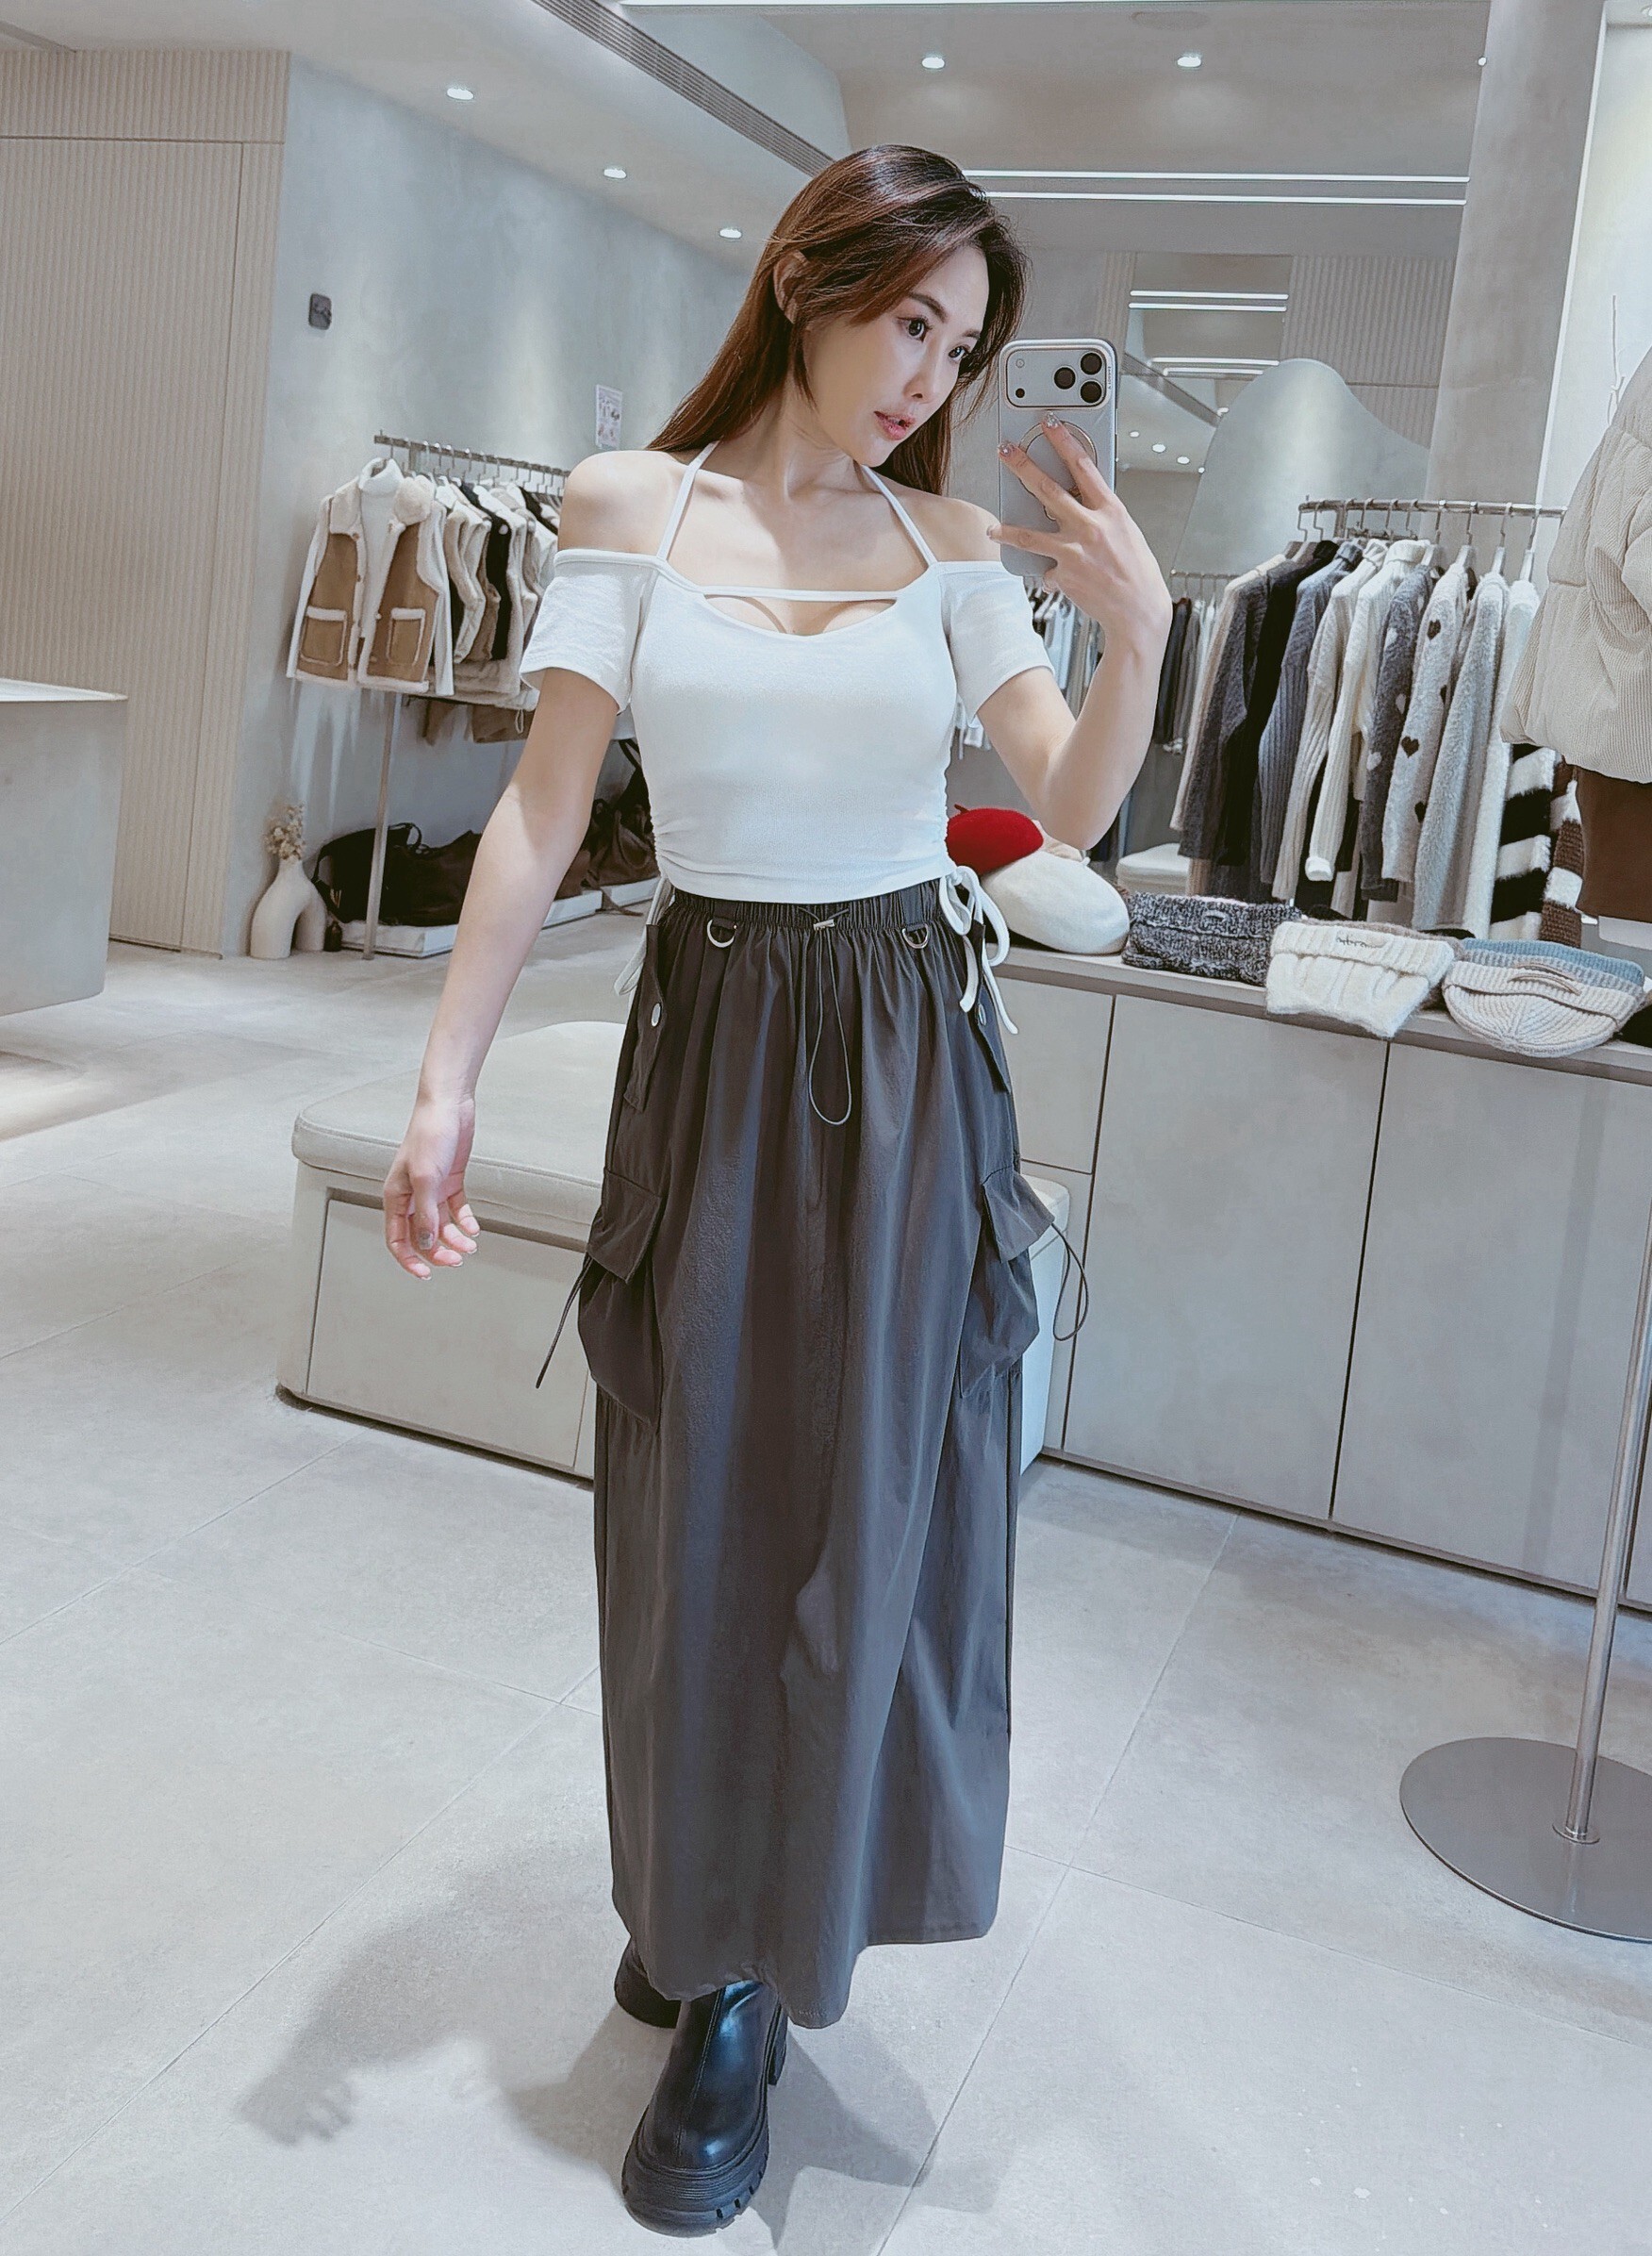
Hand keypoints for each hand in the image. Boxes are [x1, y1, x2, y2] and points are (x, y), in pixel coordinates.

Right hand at [383, 1092, 479, 1278]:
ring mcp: (431, 1189)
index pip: (396, 1238)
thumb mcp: (426, 1178)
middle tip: (457, 1261)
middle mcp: (412, 1196)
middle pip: (421, 1236)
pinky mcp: (450, 1181)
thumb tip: (426, 1244)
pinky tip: (473, 1228)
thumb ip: (425, 1214)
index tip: (425, 1275)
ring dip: (454, 1239)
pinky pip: (456, 1210)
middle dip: (437, 1252)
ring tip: (470, 1246)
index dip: (408, 1260)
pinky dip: (465, 1221)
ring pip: (440, 1226)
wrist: (449, 1106)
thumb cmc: (429, 1135)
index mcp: (396, 1196)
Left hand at [993, 416, 1172, 654]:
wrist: (1139, 612)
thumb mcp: (1125, 532)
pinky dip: (1050, 573)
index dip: (1063, 441)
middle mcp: (1091, 527)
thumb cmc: (1137, 572)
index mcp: (1111, 510)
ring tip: (994, 526)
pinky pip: (1047, 570)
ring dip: (1007, 529)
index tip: (1049, 424)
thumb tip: (1079, 500)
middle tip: (1006, 452)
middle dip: (1022, 466)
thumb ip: (1101, 514)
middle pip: (1047, 489)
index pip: (1083, 465)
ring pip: (1030, 534)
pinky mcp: (1064, 575)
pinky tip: (1060, 578)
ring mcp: (1074, 552)